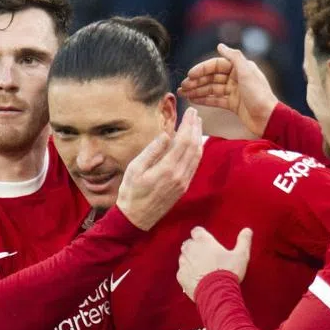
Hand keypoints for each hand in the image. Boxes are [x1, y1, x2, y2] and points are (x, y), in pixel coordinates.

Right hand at [116, 108, 203, 230]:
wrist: (136, 219)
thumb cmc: (131, 192)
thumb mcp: (135, 168)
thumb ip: (152, 151)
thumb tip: (166, 134)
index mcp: (167, 169)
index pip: (184, 141)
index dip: (188, 124)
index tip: (189, 111)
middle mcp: (179, 175)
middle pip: (193, 146)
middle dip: (195, 128)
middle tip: (194, 114)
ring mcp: (183, 182)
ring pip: (197, 156)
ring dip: (199, 138)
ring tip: (197, 124)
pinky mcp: (183, 187)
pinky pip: (194, 165)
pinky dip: (197, 151)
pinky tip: (195, 143)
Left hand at [177, 227, 251, 300]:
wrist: (217, 293)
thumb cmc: (228, 272)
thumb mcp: (241, 255)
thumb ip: (243, 241)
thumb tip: (247, 230)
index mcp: (204, 241)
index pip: (196, 231)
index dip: (201, 235)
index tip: (206, 240)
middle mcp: (191, 249)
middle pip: (188, 243)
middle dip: (194, 247)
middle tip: (205, 255)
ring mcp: (184, 263)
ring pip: (183, 257)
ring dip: (189, 259)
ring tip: (201, 268)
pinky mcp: (181, 276)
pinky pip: (182, 271)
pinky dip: (187, 273)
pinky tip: (196, 278)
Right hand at [178, 44, 278, 136]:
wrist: (268, 119)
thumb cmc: (259, 95)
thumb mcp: (247, 73)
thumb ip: (234, 57)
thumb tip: (220, 45)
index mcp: (240, 68)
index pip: (216, 65)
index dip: (202, 69)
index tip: (189, 75)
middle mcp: (236, 78)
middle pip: (212, 77)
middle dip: (196, 81)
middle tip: (182, 87)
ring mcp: (234, 92)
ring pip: (212, 89)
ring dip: (197, 90)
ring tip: (183, 94)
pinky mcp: (233, 104)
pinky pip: (216, 100)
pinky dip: (204, 100)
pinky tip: (193, 100)